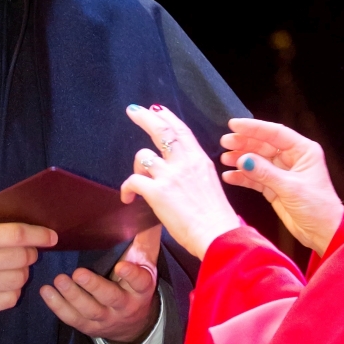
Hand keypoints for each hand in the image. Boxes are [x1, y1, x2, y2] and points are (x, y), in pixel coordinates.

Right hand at [0, 217, 57, 316]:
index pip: (17, 235)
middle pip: (22, 257)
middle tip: (26, 251)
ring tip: (12, 267)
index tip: (51, 236)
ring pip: (20, 279)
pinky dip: (12, 290)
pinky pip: (10, 298)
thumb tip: (19, 219)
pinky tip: (2, 283)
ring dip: (22, 272)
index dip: (39, 235)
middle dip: (30, 253)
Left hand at [38, 223, 161, 343]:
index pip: (140, 282)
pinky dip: (58, 306)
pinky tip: (46, 292)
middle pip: (111, 298)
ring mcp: (107, 318)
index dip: (132, 275)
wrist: (135, 324)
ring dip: (73, 296)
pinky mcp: (89, 326)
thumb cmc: (136, 283)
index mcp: (141, 288)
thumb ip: (146, 239)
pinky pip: (73, 318)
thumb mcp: (146, 262)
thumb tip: (149, 208)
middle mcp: (125, 305)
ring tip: (59, 280)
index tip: (121, 266)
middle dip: (94, 287)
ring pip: (90, 310)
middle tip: (78, 273)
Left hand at [120, 104, 240, 259]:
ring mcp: (169, 175)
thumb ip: (194, 173)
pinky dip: (126, 189)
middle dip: (145, 118)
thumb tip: (179, 173)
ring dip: (136, 166)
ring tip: (137, 179)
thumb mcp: (210, 184)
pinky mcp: (156, 192)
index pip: (182, 131)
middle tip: (133, 110)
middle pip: (162, 131)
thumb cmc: (216, 218)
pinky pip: (132, 181)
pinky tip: (128, 198)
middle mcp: (185, 162)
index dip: (168, 118)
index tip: (157, 109)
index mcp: (199, 160)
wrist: (217, 234)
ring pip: (143, 156)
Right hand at [219, 119, 343, 252]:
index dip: (254, 128)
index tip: (234, 125)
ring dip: (241, 159)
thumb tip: (243, 159)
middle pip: (264, 145)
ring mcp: (282, 173)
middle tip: (225, 142)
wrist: (323, 233)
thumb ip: (265, 173)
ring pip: (258, 161)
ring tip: (225, 159)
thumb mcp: (290, 188)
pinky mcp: (275, 187)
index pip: (276, 133)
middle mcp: (292, 158)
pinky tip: (230, 176)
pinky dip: (243, 177)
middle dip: (244, 143)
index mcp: (303, 151)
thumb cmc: (317, 207)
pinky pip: (256, 178)